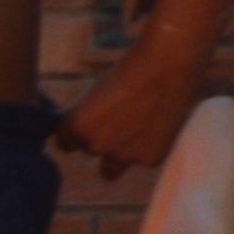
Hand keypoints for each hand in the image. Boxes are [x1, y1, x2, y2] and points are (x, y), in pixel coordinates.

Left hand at [58, 33, 219, 174]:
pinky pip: (140, 160)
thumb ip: (86, 115)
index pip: (64, 142)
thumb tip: (79, 128)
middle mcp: (96, 146)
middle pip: (89, 151)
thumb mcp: (95, 91)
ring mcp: (123, 156)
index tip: (86, 124)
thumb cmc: (130, 69)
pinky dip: (145, 149)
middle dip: (99, 140)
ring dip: (118, 154)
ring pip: (111, 167)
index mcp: (77, 126)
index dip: (74, 133)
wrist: (168, 66)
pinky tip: (156, 126)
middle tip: (117, 120)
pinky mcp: (149, 159)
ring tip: (135, 128)